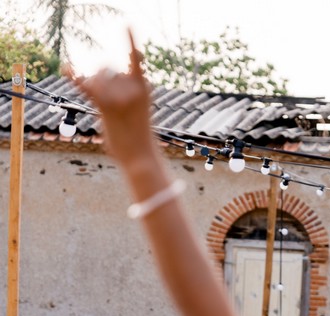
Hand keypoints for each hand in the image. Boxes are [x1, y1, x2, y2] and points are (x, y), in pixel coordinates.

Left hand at [66, 32, 156, 166]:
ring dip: (93, 88)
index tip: (127, 24)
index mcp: (144, 87)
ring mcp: (119, 96)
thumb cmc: (139, 136)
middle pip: (106, 69)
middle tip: (106, 99)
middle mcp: (132, 87)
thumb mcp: (138, 110)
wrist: (141, 157)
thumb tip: (93, 84)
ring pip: (95, 77)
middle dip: (100, 79)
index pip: (135, 58)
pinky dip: (73, 77)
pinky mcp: (104, 106)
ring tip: (103, 108)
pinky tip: (65, 67)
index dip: (130, 42)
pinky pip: (85, 86)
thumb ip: (122, 94)